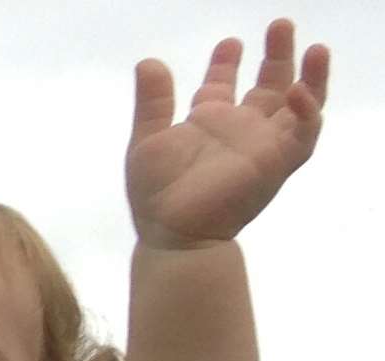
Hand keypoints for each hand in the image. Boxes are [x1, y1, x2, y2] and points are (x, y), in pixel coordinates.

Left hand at [126, 19, 327, 248]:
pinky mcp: (276, 161)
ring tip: (314, 47)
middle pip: (267, 87)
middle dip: (276, 56)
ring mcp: (261, 145)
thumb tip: (148, 61)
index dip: (226, 62)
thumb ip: (153, 101)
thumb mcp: (147, 139)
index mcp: (207, 125)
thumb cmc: (156, 195)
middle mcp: (238, 132)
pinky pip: (304, 133)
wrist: (173, 232)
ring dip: (310, 76)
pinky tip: (299, 90)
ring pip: (298, 105)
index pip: (222, 85)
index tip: (230, 42)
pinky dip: (308, 110)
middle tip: (280, 24)